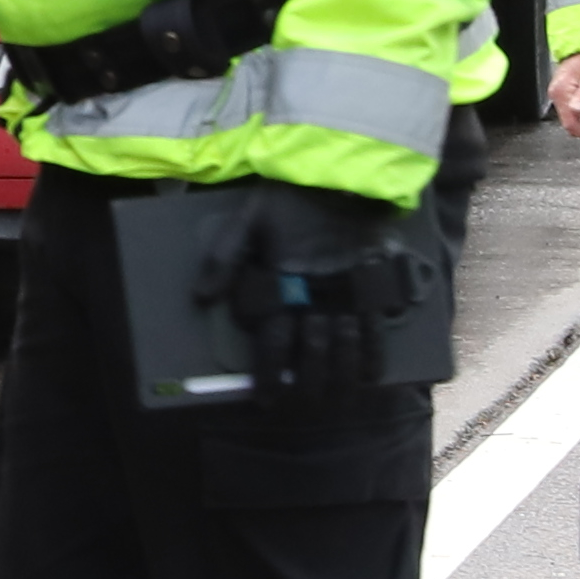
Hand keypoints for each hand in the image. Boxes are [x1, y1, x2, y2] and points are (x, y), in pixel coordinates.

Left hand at [235, 180, 442, 397]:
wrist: (343, 172)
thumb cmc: (290, 197)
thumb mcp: (246, 219)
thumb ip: (223, 259)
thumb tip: (202, 300)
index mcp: (284, 286)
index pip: (274, 345)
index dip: (270, 378)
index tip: (266, 402)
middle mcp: (317, 297)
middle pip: (313, 356)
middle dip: (306, 387)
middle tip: (300, 406)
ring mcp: (349, 293)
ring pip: (346, 350)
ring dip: (339, 380)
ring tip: (333, 400)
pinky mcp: (373, 285)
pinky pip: (377, 330)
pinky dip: (374, 356)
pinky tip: (371, 377)